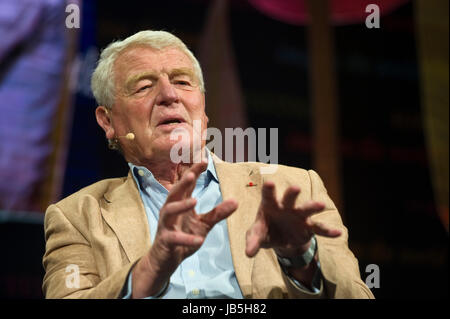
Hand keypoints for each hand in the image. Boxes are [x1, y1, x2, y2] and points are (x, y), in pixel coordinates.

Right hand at [133, 162, 237, 297]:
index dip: (194, 171)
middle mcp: (170, 210)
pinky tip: (199, 239)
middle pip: (174, 192)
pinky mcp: (165, 241)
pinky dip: (186, 238)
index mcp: (180, 203)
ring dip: (181, 205)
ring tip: (195, 201)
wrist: (165, 261)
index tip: (205, 160)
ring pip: (169, 211)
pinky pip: (174, 238)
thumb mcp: (204, 224)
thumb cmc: (183, 237)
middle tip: (193, 173)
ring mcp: (166, 225)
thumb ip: (218, 213)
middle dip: (183, 182)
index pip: (187, 184)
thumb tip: (236, 201)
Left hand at [245, 181, 340, 259]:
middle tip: (295, 188)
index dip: (269, 190)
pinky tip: (337, 233)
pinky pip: (319, 228)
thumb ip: (253, 241)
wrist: (281, 240)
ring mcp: (299, 216)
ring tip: (320, 205)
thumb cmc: (265, 231)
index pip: (268, 196)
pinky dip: (328, 231)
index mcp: (270, 205)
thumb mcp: (257, 235)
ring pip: (306, 209)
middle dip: (292, 194)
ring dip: (312, 207)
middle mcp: (286, 207)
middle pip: (289, 198)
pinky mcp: (309, 227)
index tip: (270, 183)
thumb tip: (248, 253)